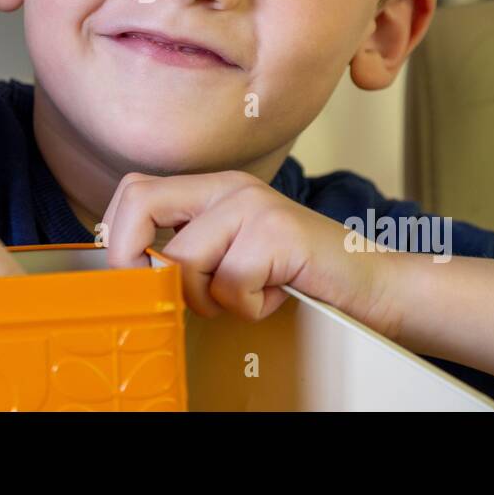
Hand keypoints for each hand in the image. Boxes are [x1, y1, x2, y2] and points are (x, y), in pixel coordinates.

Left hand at [101, 170, 394, 331]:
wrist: (375, 286)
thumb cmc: (301, 277)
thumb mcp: (235, 256)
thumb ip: (191, 252)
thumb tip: (130, 273)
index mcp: (214, 189)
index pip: (134, 191)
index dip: (118, 236)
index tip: (135, 277)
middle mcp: (230, 186)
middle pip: (140, 202)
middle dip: (135, 258)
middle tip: (166, 293)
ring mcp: (253, 205)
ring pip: (184, 260)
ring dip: (210, 298)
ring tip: (250, 294)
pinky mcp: (277, 232)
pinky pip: (230, 285)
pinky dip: (250, 308)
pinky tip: (279, 294)